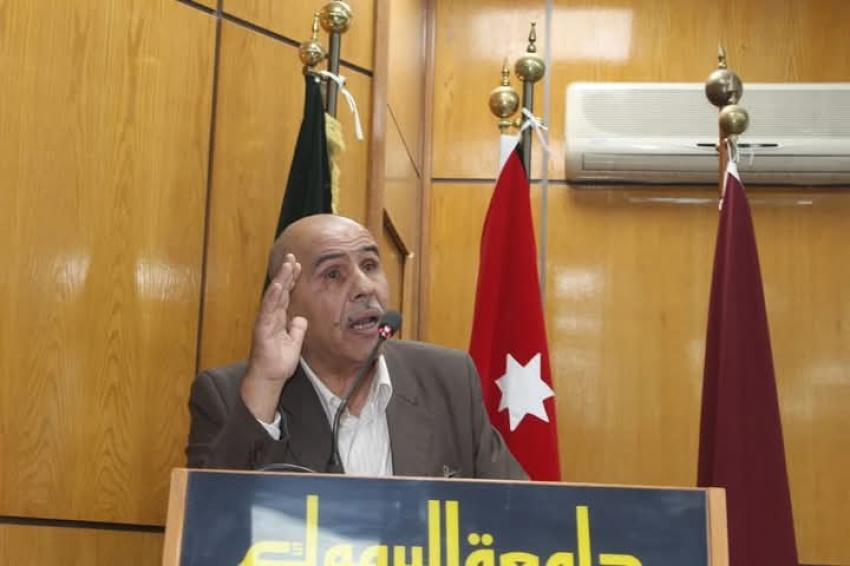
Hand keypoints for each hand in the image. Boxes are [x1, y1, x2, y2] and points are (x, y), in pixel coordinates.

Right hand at [240, 253, 307, 422]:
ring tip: (286, 266)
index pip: (286, 295)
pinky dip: (272, 298)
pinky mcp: (262, 330)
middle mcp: (271, 317)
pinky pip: (267, 311)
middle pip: (279, 291)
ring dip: (280, 280)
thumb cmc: (278, 362)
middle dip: (285, 274)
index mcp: (278, 319)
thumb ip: (298, 329)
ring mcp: (265, 322)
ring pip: (273, 297)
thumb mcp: (295, 343)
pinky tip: (277, 286)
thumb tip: (301, 318)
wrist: (269, 379)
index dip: (291, 280)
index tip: (298, 265)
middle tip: (292, 257)